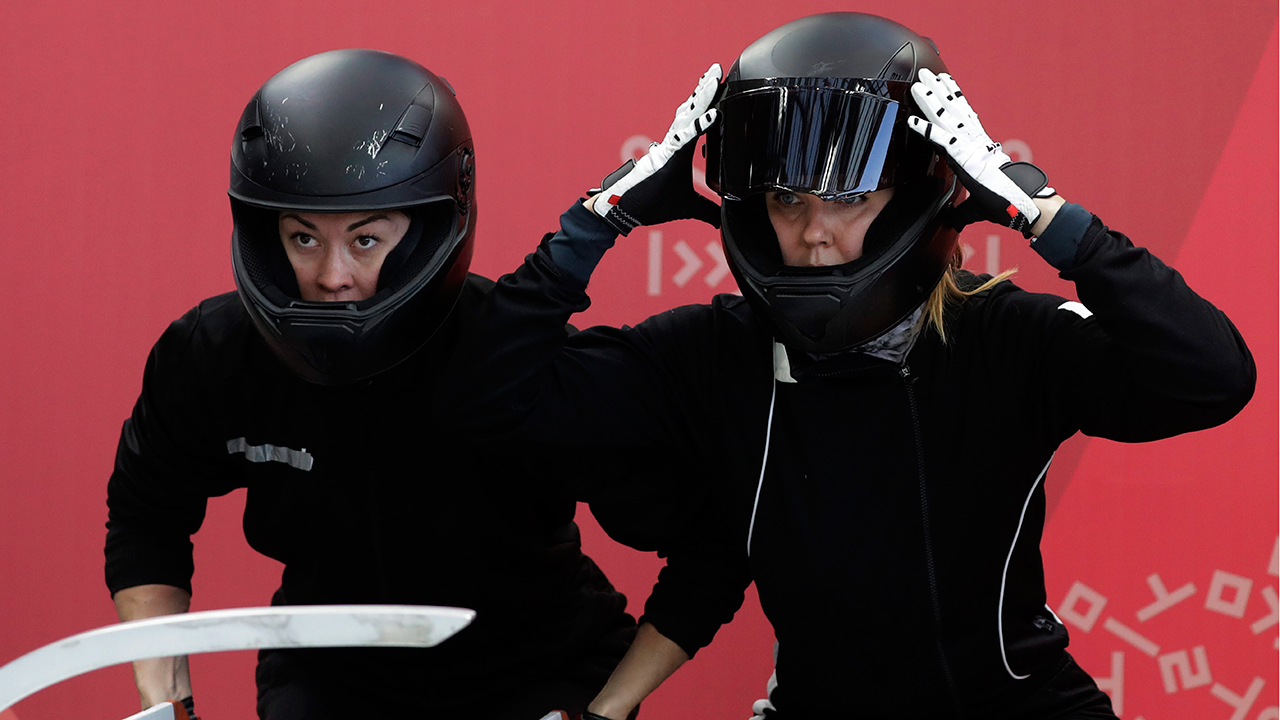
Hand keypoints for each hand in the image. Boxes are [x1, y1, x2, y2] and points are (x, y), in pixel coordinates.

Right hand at [590, 64, 721, 235]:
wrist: (625, 211)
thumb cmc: (651, 205)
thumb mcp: (688, 208)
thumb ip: (707, 212)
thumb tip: (722, 219)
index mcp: (679, 151)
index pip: (696, 122)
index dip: (707, 104)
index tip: (718, 86)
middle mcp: (673, 144)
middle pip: (692, 111)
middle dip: (705, 90)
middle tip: (717, 70)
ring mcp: (668, 148)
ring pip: (687, 117)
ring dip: (702, 98)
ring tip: (714, 80)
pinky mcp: (665, 157)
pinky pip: (685, 138)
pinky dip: (699, 127)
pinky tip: (713, 116)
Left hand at [907, 69, 1055, 237]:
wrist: (1021, 204)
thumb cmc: (1004, 204)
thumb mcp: (976, 207)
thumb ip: (962, 211)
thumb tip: (953, 221)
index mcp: (979, 147)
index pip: (963, 118)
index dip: (953, 99)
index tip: (945, 84)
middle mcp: (974, 142)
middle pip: (953, 110)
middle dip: (938, 92)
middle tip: (925, 75)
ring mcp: (969, 147)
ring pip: (946, 118)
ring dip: (931, 100)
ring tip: (919, 83)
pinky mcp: (963, 158)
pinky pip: (940, 141)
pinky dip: (926, 130)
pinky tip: (912, 121)